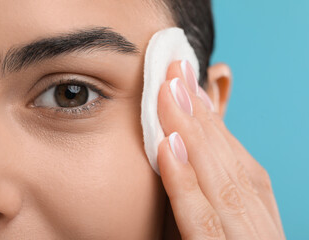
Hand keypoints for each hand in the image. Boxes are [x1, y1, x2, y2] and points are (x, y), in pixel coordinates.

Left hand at [157, 60, 284, 239]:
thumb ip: (201, 183)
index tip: (184, 80)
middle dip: (199, 112)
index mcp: (254, 207)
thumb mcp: (212, 215)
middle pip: (227, 159)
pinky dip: (186, 183)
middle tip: (175, 70)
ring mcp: (244, 239)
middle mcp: (255, 219)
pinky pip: (203, 220)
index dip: (207, 115)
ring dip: (193, 133)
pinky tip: (167, 148)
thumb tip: (180, 138)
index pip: (231, 153)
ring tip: (170, 93)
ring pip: (220, 181)